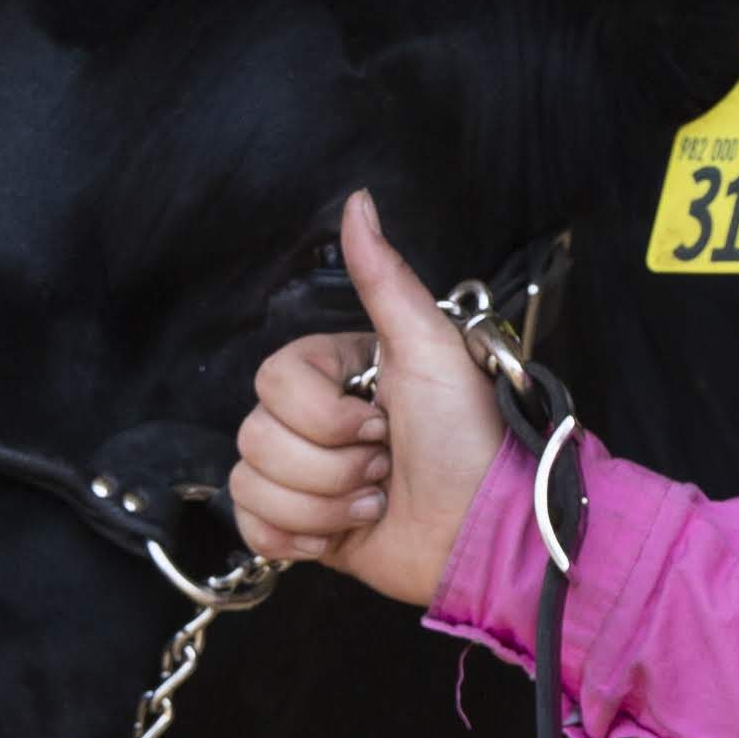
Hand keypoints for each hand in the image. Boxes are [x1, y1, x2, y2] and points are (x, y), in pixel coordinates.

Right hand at [225, 188, 507, 607]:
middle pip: (256, 434)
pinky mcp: (302, 528)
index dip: (324, 413)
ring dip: (324, 503)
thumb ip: (386, 278)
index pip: (273, 380)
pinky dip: (297, 537)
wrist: (487, 533)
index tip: (382, 420)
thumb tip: (359, 200)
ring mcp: (306, 477)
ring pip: (252, 482)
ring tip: (376, 500)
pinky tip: (342, 533)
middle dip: (331, 464)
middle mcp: (315, 422)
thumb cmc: (470, 440)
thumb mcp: (432, 348)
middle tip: (386, 465)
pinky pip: (251, 527)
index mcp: (338, 374)